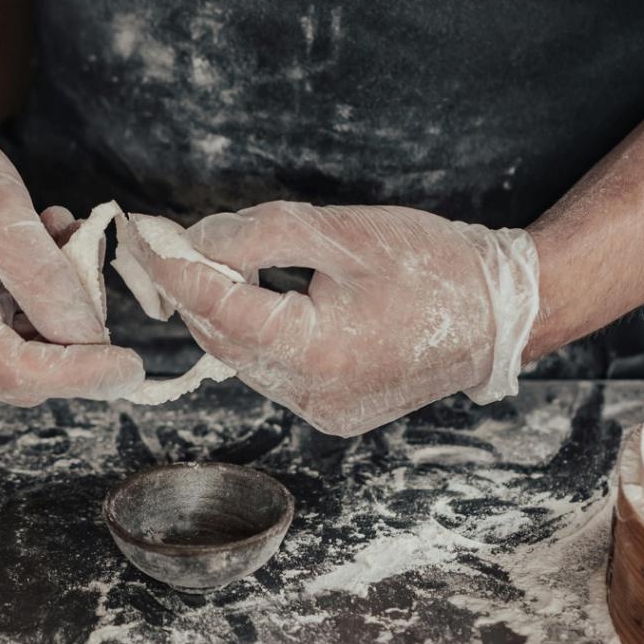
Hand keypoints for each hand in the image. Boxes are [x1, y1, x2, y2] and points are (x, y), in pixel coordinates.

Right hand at [0, 77, 143, 404]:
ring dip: (61, 303)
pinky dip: (44, 292)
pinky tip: (49, 241)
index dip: (81, 376)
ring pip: (26, 347)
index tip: (132, 367)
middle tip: (90, 271)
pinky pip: (15, 324)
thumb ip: (49, 283)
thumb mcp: (4, 216)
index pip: (18, 375)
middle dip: (74, 335)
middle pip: (24, 372)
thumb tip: (92, 340)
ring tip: (65, 238)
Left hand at [128, 202, 538, 435]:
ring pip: (243, 358)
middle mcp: (314, 394)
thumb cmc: (431, 262)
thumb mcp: (341, 231)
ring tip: (219, 262)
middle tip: (169, 240)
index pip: (219, 305)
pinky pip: (272, 372)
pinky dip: (256, 334)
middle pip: (223, 338)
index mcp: (319, 348)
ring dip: (222, 312)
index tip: (143, 231)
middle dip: (192, 288)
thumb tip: (195, 240)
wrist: (500, 314)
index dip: (174, 265)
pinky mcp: (332, 413)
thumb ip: (260, 233)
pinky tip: (259, 296)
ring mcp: (323, 411)